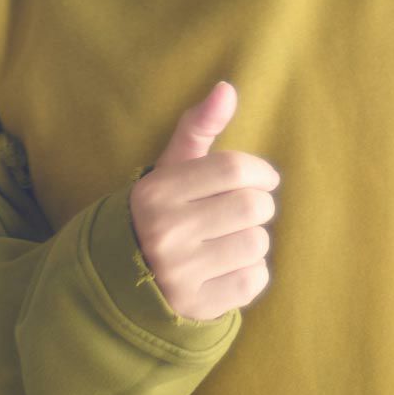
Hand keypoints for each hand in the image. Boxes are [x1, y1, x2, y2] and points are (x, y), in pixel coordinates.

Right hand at [129, 81, 280, 322]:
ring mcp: (179, 273)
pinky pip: (255, 280)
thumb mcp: (173, 168)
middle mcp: (164, 231)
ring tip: (230, 242)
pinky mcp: (197, 305)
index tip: (261, 179)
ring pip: (257, 243)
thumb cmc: (168, 210)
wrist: (132, 280)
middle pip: (253, 206)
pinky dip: (251, 273)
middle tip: (244, 213)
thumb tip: (227, 88)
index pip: (234, 168)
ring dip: (254, 240)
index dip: (260, 172)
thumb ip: (199, 126)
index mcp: (157, 192)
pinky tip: (227, 270)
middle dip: (259, 206)